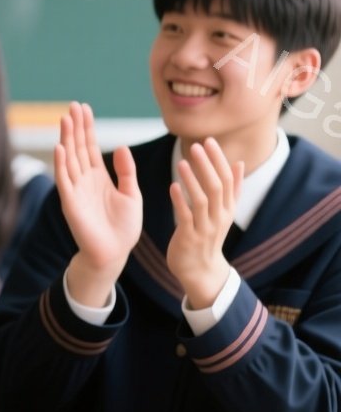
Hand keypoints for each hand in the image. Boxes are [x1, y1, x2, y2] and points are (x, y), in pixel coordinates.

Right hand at [55, 102, 140, 305]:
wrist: (114, 254)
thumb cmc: (123, 228)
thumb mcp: (132, 194)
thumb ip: (126, 171)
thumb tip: (119, 146)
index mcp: (99, 177)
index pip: (90, 147)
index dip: (87, 128)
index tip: (84, 108)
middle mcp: (84, 180)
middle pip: (78, 147)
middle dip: (75, 127)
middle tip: (73, 106)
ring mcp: (76, 190)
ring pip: (70, 158)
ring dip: (67, 138)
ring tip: (66, 119)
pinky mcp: (71, 203)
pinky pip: (64, 179)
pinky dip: (61, 163)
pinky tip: (60, 147)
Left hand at [167, 138, 241, 307]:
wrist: (201, 270)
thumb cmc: (209, 235)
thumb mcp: (224, 211)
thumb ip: (232, 188)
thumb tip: (239, 162)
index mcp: (228, 208)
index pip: (227, 180)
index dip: (218, 160)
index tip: (209, 141)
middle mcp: (220, 216)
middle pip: (217, 186)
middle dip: (207, 165)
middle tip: (196, 145)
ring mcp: (206, 227)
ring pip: (202, 200)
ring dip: (193, 180)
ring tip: (182, 162)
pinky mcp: (190, 237)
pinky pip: (186, 217)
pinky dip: (181, 201)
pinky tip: (173, 186)